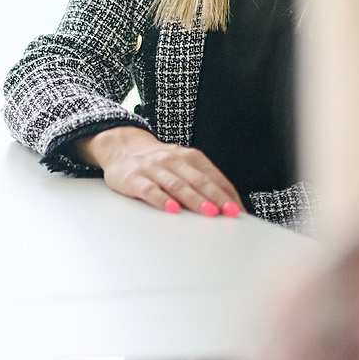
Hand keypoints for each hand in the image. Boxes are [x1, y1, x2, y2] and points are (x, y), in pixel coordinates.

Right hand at [77, 125, 243, 216]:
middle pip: (198, 180)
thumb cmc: (157, 162)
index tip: (238, 210)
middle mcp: (172, 160)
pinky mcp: (134, 178)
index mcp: (188, 157)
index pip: (213, 177)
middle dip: (216, 197)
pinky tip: (171, 209)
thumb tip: (226, 204)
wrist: (119, 147)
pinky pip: (149, 189)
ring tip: (208, 212)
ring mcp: (153, 168)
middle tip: (229, 212)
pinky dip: (161, 199)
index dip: (227, 194)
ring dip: (194, 199)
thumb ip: (200, 180)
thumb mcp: (181, 164)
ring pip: (177, 185)